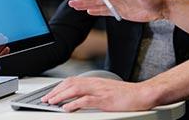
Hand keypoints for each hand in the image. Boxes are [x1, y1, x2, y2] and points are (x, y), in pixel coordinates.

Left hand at [41, 77, 156, 111]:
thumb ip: (94, 92)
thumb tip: (80, 98)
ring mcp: (100, 91)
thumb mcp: (107, 90)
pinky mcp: (104, 100)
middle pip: (71, 83)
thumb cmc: (126, 94)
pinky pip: (86, 100)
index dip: (60, 86)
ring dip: (61, 96)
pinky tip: (67, 108)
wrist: (142, 94)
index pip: (73, 80)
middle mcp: (96, 83)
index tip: (51, 93)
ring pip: (75, 90)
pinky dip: (74, 104)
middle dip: (56, 91)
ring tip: (52, 102)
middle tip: (46, 99)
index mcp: (96, 81)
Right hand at [69, 0, 166, 22]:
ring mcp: (118, 4)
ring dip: (87, 6)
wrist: (161, 7)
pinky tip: (89, 12)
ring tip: (76, 7)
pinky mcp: (122, 12)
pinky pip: (106, 12)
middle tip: (71, 2)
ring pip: (99, 5)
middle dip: (83, 0)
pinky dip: (97, 12)